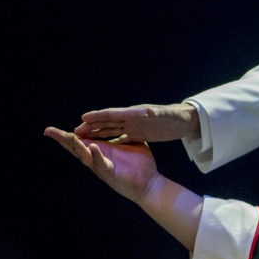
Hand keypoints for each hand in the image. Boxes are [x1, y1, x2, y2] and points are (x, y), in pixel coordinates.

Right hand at [44, 126, 157, 202]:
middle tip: (48, 131)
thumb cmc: (140, 164)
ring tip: (68, 136)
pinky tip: (93, 147)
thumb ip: (122, 134)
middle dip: (62, 139)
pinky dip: (97, 155)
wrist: (150, 183)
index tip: (51, 129)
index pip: (80, 141)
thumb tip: (121, 122)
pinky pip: (102, 164)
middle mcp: (97, 159)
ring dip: (77, 145)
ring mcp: (102, 167)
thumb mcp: (130, 143)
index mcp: (100, 150)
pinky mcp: (111, 174)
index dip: (66, 135)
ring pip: (85, 155)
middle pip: (76, 148)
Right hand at [73, 102, 199, 141]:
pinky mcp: (139, 134)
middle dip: (91, 126)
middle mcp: (131, 119)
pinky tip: (102, 146)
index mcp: (134, 113)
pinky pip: (120, 137)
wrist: (184, 120)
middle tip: (74, 130)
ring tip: (83, 137)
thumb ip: (155, 114)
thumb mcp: (165, 115)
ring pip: (110, 130)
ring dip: (97, 133)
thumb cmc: (175, 117)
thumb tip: (147, 112)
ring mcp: (134, 127)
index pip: (112, 114)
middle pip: (107, 122)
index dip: (97, 116)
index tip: (82, 118)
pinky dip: (110, 141)